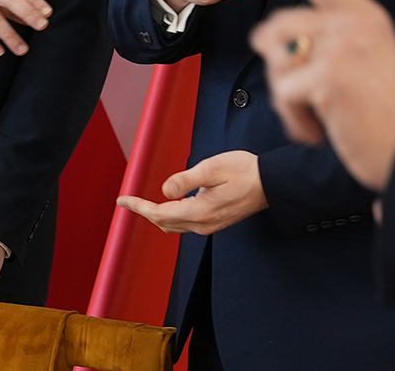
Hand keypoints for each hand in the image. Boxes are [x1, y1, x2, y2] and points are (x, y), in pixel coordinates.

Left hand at [116, 150, 267, 234]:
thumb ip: (186, 180)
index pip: (160, 213)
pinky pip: (186, 224)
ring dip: (158, 216)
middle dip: (145, 212)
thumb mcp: (212, 168)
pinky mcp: (216, 222)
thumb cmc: (245, 172)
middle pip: (164, 222)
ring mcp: (210, 225)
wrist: (271, 184)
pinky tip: (171, 205)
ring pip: (175, 225)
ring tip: (144, 204)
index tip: (123, 200)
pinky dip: (172, 216)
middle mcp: (203, 224)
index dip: (138, 207)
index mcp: (199, 211)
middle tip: (129, 201)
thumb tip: (165, 191)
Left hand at [248, 0, 394, 190]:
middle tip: (310, 99)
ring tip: (321, 116)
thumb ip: (323, 40)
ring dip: (287, 99)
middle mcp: (354, 22)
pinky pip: (284, 94)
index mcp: (364, 14)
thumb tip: (265, 37)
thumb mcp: (362, 61)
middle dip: (279, 68)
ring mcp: (343, 47)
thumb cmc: (384, 115)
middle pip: (276, 29)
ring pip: (275, 62)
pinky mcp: (329, 77)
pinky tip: (321, 132)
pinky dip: (294, 121)